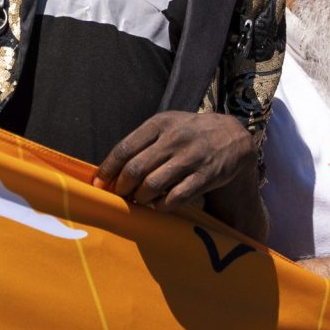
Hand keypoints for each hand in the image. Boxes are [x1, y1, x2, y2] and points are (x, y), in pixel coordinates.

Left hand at [95, 111, 254, 212]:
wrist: (231, 136)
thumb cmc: (188, 132)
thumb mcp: (166, 125)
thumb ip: (142, 142)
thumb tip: (111, 169)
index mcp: (159, 124)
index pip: (125, 148)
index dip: (108, 169)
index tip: (99, 183)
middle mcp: (174, 139)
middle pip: (136, 169)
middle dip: (122, 187)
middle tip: (119, 196)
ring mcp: (190, 158)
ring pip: (153, 185)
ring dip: (140, 198)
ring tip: (138, 201)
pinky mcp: (206, 176)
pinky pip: (177, 197)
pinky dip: (162, 205)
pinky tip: (158, 205)